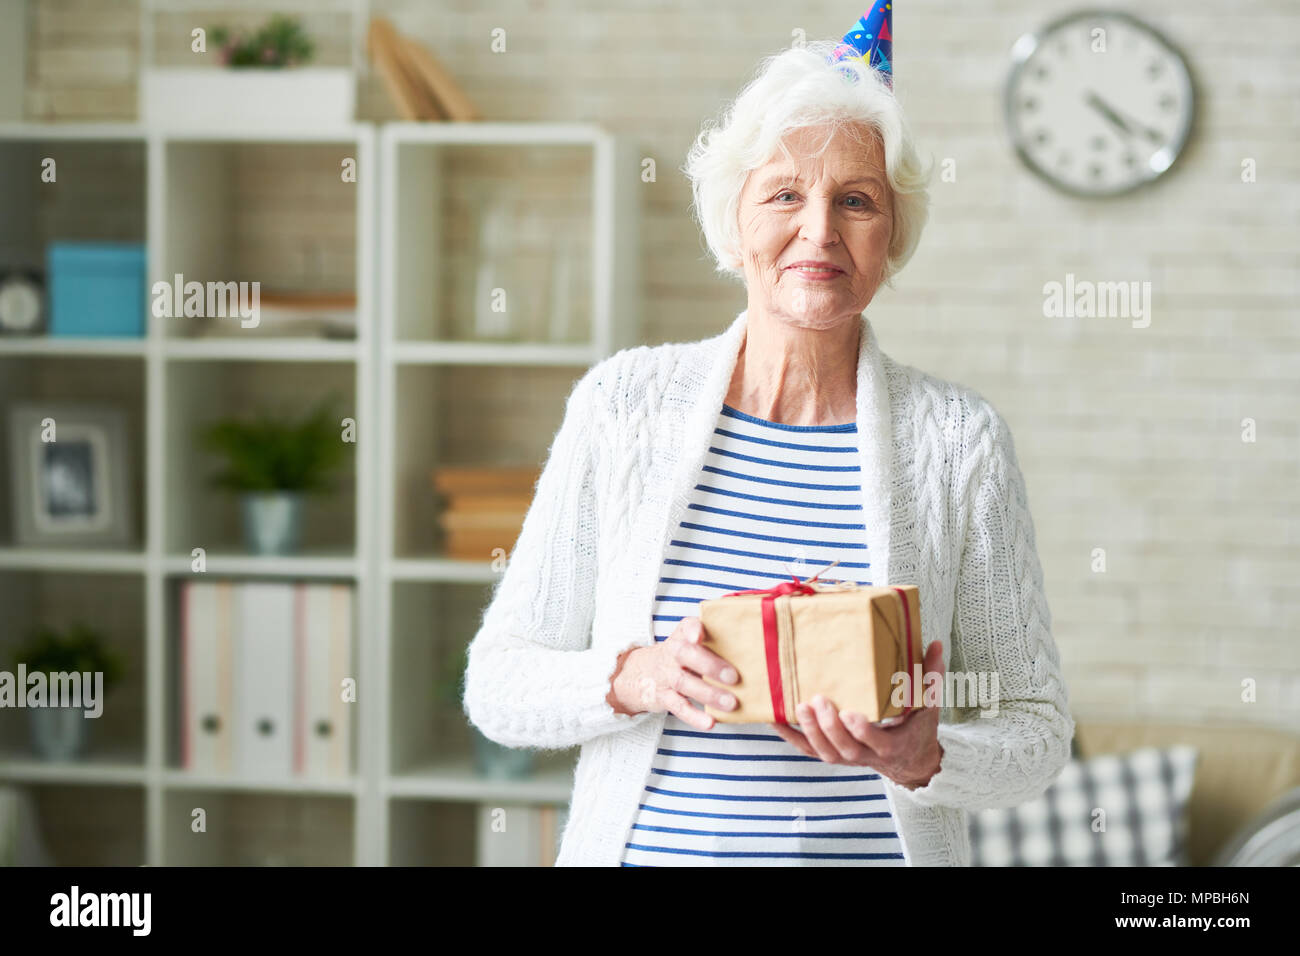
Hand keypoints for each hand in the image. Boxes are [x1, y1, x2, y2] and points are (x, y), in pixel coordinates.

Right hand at [606, 617, 738, 729]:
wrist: (640, 673)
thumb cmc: (681, 657)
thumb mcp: (691, 642)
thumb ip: (718, 638)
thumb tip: (753, 639)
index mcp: (683, 635)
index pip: (687, 627)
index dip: (693, 630)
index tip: (699, 635)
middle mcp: (673, 652)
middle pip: (686, 654)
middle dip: (709, 665)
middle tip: (734, 677)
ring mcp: (666, 675)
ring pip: (684, 682)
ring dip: (708, 693)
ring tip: (730, 703)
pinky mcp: (663, 697)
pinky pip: (678, 706)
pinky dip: (694, 716)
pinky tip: (710, 722)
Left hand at [770, 640, 945, 789]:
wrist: (909, 760)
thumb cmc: (916, 727)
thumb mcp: (928, 705)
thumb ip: (930, 676)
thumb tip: (936, 643)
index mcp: (891, 744)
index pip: (875, 742)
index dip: (862, 731)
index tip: (852, 713)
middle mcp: (867, 756)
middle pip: (844, 748)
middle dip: (829, 727)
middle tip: (819, 700)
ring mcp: (848, 758)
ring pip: (824, 751)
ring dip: (809, 731)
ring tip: (798, 705)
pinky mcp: (833, 754)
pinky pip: (808, 749)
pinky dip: (791, 736)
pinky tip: (775, 719)